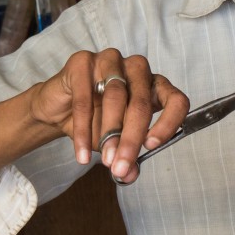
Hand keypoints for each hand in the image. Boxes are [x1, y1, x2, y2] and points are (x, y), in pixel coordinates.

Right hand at [27, 49, 189, 183]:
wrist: (59, 108)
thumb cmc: (96, 120)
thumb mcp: (117, 142)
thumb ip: (127, 156)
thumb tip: (130, 174)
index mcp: (154, 85)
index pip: (175, 100)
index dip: (168, 122)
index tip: (151, 146)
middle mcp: (138, 69)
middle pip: (141, 102)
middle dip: (131, 139)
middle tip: (121, 166)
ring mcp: (111, 60)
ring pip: (115, 96)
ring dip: (111, 133)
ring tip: (105, 160)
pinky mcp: (83, 61)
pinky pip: (84, 99)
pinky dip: (84, 130)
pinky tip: (81, 153)